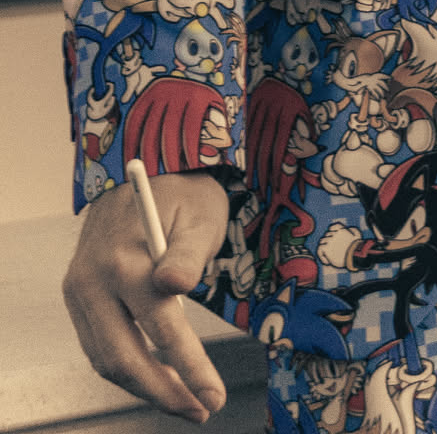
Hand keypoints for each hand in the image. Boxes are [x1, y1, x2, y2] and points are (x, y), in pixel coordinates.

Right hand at [63, 170, 228, 422]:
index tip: (214, 396)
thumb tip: (174, 286)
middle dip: (165, 392)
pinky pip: (98, 346)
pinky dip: (126, 368)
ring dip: (145, 388)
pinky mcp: (77, 296)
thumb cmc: (182, 195)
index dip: (190, 368)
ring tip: (185, 399)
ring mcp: (79, 290)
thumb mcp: (199, 216)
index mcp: (126, 259)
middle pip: (124, 358)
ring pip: (107, 361)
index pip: (161, 328)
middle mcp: (93, 279)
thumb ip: (188, 255)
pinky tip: (157, 377)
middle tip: (201, 408)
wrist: (140, 172)